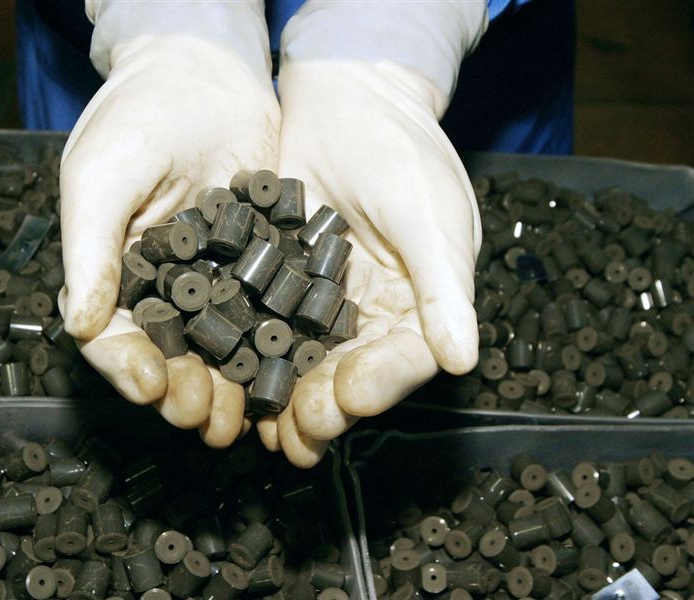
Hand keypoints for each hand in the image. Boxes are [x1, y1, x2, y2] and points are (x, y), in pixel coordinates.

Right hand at [59, 2, 279, 447]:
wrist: (208, 70)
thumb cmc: (142, 114)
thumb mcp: (102, 175)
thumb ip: (91, 250)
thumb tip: (81, 326)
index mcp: (116, 270)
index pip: (113, 334)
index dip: (127, 366)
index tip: (149, 387)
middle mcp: (166, 284)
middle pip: (171, 354)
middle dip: (185, 391)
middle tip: (205, 418)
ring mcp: (216, 278)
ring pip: (221, 346)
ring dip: (230, 385)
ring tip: (245, 418)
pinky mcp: (262, 265)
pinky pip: (266, 312)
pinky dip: (274, 348)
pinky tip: (286, 373)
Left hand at [262, 2, 487, 466]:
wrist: (347, 98)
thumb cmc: (400, 150)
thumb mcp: (430, 214)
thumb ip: (445, 287)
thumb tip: (463, 359)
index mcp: (422, 303)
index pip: (407, 358)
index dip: (382, 384)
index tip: (351, 398)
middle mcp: (374, 313)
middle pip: (355, 374)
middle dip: (330, 407)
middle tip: (302, 432)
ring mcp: (325, 302)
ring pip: (310, 364)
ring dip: (290, 401)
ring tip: (271, 432)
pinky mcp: (282, 285)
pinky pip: (269, 329)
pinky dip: (255, 358)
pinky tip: (237, 381)